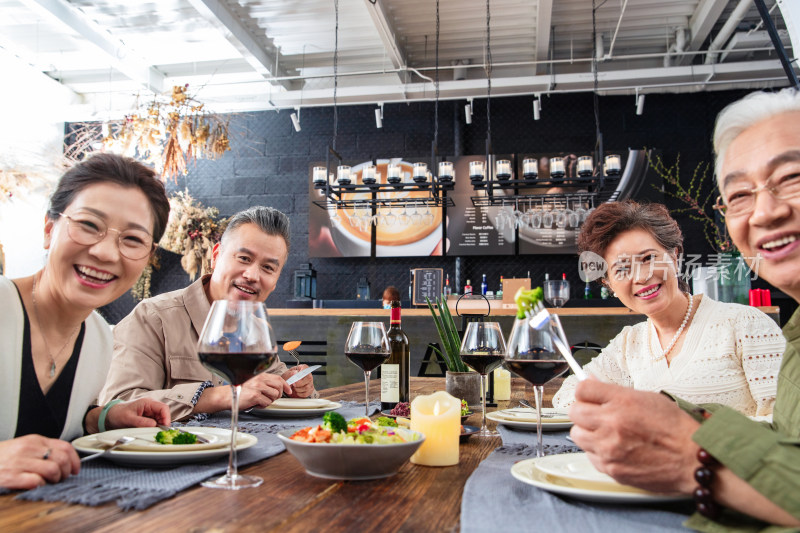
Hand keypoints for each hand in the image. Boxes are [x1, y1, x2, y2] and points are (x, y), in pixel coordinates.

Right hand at [0, 434, 79, 489]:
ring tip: (49, 482)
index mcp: (35, 440)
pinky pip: (36, 481)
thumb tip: (66, 460)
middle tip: (61, 478)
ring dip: (55, 479)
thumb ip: (43, 449)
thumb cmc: (4, 456)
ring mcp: (20, 462)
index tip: (75, 469)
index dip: (75, 460)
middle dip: (66, 472)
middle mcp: (29, 449)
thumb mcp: (25, 446)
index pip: (65, 447)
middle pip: (61, 459)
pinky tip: (36, 485)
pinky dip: (40, 485)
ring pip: (52, 470)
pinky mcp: (11, 476)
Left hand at [106, 398, 170, 429]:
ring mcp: (149, 411)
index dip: (166, 417)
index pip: (163, 408)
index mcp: (147, 402)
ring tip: (153, 432)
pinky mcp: (147, 417)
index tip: (165, 427)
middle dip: (163, 423)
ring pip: (160, 418)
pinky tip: (150, 431)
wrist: (110, 415)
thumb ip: (142, 422)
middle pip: (163, 413)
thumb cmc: (118, 414)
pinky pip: (155, 422)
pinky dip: (154, 427)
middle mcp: (150, 406)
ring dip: (159, 426)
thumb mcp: (129, 419)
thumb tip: (154, 425)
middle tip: (159, 432)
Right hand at [237, 372, 291, 408]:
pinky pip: (267, 402)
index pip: (278, 378)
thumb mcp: (254, 383)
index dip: (285, 385)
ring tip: (262, 400)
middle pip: (279, 387)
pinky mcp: (255, 395)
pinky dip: (263, 405)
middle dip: (278, 394)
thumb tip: (279, 388)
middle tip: (272, 398)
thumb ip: (265, 383)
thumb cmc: (241, 391)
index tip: (289, 390)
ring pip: (274, 396)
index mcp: (260, 375)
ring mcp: (257, 387)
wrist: (228, 396)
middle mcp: (260, 379)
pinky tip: (257, 403)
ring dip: (270, 400)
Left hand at [283, 365, 315, 397]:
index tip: (298, 372)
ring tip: (293, 387)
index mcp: (303, 369)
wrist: (287, 386)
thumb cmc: (288, 378)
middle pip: (309, 378)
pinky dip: (299, 393)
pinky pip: (305, 394)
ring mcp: (310, 383)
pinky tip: (296, 391)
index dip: (303, 370)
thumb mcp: (286, 375)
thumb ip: (290, 374)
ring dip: (297, 389)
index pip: (306, 368)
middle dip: (299, 383)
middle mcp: (308, 375)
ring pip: (306, 387)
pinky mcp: (309, 391)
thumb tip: (295, 373)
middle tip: (293, 384)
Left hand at [568, 379, 699, 492]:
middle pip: (574, 412)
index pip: (582, 389)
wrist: (692, 460)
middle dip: (583, 411)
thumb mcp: (647, 398)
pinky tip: (614, 449)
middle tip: (596, 415)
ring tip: (605, 433)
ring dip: (587, 432)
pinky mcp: (610, 468)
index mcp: (622, 402)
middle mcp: (611, 424)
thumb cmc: (675, 429)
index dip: (585, 392)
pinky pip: (589, 456)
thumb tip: (593, 383)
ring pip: (577, 435)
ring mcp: (609, 448)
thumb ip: (615, 392)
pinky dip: (598, 452)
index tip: (589, 396)